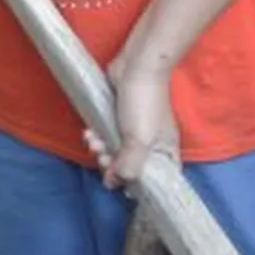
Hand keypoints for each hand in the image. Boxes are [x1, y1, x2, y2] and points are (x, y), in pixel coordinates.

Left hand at [97, 56, 181, 189]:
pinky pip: (107, 138)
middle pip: (131, 169)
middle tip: (103, 157)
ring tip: (94, 141)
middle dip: (112, 166)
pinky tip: (89, 133)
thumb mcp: (139, 141)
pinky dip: (97, 138)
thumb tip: (113, 183)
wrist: (136, 67)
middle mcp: (152, 145)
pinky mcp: (119, 121)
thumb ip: (129, 167)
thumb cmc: (144, 105)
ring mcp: (135, 133)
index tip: (124, 187)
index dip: (140, 187)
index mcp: (165, 152)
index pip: (157, 180)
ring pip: (116, 153)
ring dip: (100, 150)